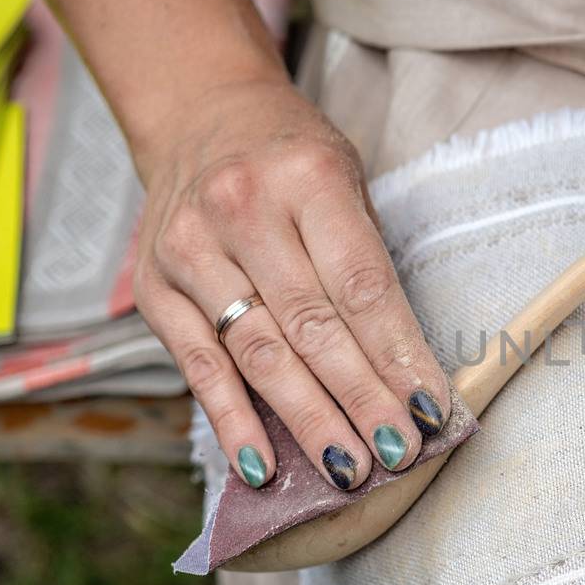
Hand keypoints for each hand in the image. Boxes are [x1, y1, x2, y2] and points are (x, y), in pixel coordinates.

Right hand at [132, 77, 449, 491]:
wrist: (200, 114)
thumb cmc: (294, 160)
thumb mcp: (346, 181)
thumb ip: (366, 265)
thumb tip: (406, 373)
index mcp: (307, 177)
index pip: (360, 284)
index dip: (397, 353)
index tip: (430, 409)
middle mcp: (242, 210)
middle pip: (312, 326)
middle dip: (360, 398)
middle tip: (397, 454)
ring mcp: (189, 249)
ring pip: (257, 353)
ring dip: (307, 419)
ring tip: (348, 469)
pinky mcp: (153, 289)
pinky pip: (198, 367)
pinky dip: (232, 422)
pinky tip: (263, 468)